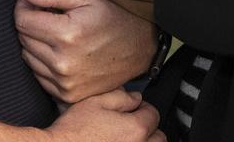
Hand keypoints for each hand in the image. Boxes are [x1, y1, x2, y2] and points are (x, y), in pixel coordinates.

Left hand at [15, 0, 156, 103]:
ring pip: (28, 57)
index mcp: (67, 34)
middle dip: (29, 23)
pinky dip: (42, 62)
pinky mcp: (66, 95)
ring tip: (55, 33)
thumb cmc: (109, 18)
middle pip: (23, 39)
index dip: (23, 6)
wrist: (136, 50)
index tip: (30, 0)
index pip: (22, 20)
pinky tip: (59, 52)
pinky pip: (38, 75)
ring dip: (34, 43)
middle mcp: (63, 62)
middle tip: (46, 14)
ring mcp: (64, 82)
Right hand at [45, 89, 163, 141]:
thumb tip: (135, 97)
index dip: (143, 108)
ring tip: (127, 138)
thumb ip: (119, 97)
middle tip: (133, 125)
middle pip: (159, 138)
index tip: (135, 109)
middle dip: (149, 129)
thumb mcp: (95, 103)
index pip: (153, 115)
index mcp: (135, 129)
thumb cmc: (74, 132)